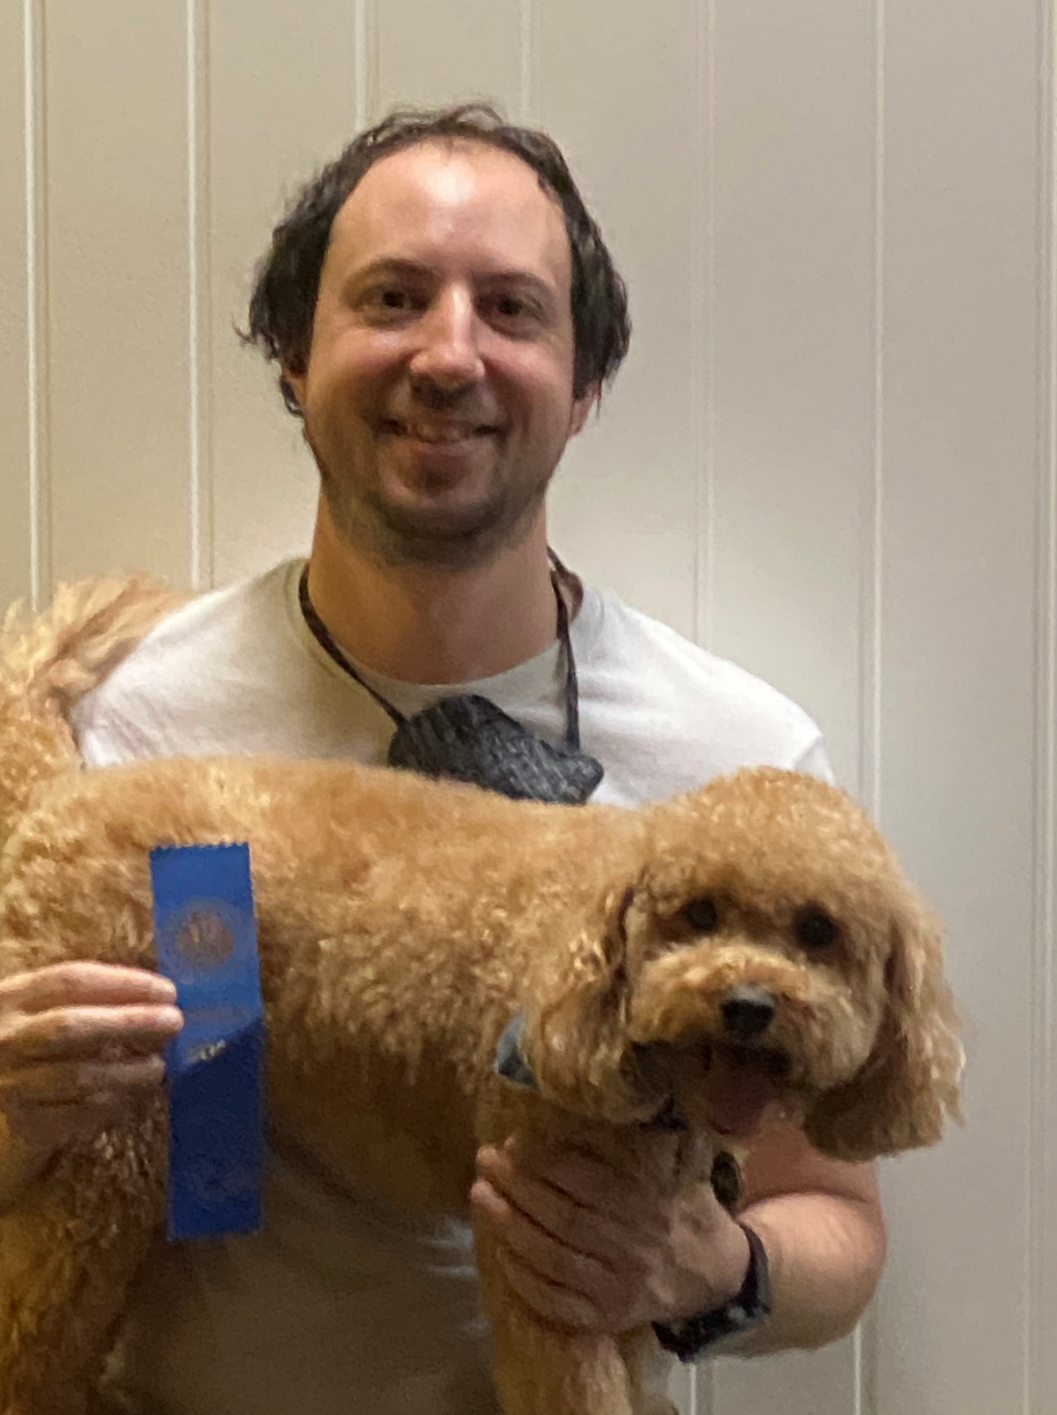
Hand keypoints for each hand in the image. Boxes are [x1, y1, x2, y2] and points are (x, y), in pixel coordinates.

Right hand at [0, 961, 181, 1171]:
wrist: (4, 1079)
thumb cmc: (39, 1033)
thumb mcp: (48, 1003)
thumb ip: (92, 995)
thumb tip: (159, 997)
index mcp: (14, 997)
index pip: (71, 980)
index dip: (124, 983)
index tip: (167, 991)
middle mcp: (7, 1038)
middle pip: (71, 1027)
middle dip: (129, 1023)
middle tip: (173, 1022)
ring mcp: (12, 1083)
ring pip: (77, 1077)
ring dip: (128, 1071)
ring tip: (157, 1066)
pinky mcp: (26, 1122)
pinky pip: (78, 1114)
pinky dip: (114, 1104)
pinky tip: (134, 1095)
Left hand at [471, 1129, 750, 1334]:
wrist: (718, 1275)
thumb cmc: (684, 1207)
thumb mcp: (672, 1167)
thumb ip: (635, 1142)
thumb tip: (583, 1104)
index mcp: (648, 1203)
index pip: (584, 1181)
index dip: (544, 1161)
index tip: (514, 1142)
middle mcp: (631, 1246)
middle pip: (561, 1217)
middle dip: (516, 1187)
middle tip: (485, 1160)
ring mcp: (617, 1287)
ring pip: (552, 1257)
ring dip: (509, 1225)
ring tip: (480, 1195)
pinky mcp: (607, 1318)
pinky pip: (556, 1303)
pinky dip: (525, 1279)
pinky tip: (502, 1251)